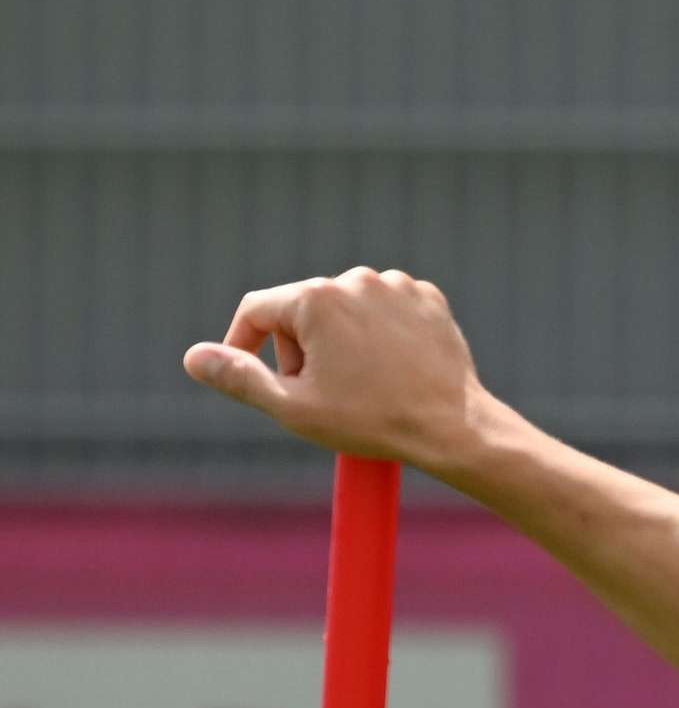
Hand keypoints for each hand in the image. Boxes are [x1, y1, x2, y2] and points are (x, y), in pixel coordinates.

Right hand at [182, 270, 494, 472]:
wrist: (455, 428)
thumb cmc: (372, 420)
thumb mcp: (293, 406)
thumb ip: (239, 378)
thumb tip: (195, 358)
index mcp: (315, 298)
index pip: (256, 310)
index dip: (243, 344)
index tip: (248, 373)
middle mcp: (355, 279)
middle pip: (302, 310)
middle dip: (301, 349)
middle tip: (323, 392)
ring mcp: (397, 285)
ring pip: (346, 310)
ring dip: (342, 341)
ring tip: (364, 383)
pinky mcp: (428, 298)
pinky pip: (386, 311)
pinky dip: (381, 334)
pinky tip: (394, 367)